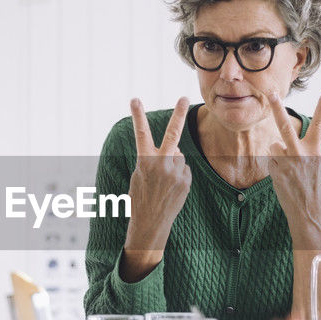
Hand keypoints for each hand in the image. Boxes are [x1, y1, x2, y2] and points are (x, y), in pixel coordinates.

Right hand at [121, 97, 191, 279]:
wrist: (151, 222)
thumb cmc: (141, 197)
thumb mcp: (140, 175)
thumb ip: (155, 159)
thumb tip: (177, 150)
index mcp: (144, 161)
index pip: (140, 133)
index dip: (137, 115)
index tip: (134, 98)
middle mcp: (161, 164)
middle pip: (172, 134)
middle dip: (178, 114)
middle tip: (184, 97)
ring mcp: (175, 172)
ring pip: (178, 156)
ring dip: (172, 164)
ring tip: (163, 182)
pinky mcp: (186, 180)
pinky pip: (184, 169)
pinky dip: (179, 175)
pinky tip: (171, 188)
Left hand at [266, 90, 320, 248]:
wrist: (309, 215)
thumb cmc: (313, 191)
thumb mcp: (314, 168)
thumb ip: (301, 153)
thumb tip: (279, 144)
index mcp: (315, 152)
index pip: (320, 125)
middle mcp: (300, 154)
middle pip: (285, 126)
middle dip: (277, 107)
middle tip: (271, 92)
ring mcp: (286, 163)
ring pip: (274, 146)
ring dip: (278, 154)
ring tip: (288, 170)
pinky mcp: (276, 172)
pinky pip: (272, 161)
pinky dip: (275, 167)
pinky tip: (284, 179)